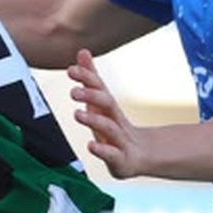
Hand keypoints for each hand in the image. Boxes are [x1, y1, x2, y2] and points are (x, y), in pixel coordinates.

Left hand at [68, 48, 143, 178]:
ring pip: (110, 128)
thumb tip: (82, 51)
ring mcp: (120, 140)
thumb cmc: (114, 126)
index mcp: (109, 106)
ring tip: (77, 114)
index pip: (100, 88)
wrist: (141, 156)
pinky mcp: (122, 161)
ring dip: (94, 120)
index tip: (72, 70)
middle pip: (107, 103)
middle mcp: (116, 120)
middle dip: (91, 95)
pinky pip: (113, 155)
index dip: (87, 78)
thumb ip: (91, 78)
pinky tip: (90, 146)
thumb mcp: (101, 102)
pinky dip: (102, 151)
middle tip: (73, 91)